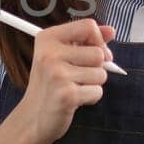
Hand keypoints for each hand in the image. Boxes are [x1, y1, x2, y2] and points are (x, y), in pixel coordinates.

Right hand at [13, 18, 115, 143]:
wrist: (33, 117)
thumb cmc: (50, 85)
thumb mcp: (62, 56)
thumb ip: (87, 41)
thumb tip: (111, 30)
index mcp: (47, 38)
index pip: (88, 26)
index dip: (98, 40)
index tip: (94, 52)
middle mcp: (49, 54)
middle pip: (98, 53)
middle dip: (97, 67)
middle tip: (78, 75)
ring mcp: (57, 74)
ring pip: (101, 73)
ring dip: (93, 84)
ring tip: (74, 87)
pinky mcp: (66, 95)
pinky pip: (97, 91)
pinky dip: (91, 97)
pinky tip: (75, 99)